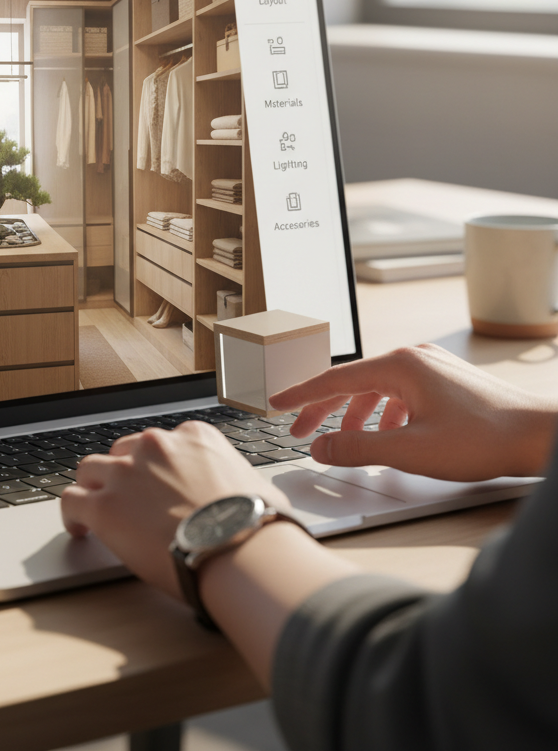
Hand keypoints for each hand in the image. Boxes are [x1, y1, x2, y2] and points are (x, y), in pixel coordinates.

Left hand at [61, 423, 289, 599]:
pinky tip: (80, 529)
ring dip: (93, 488)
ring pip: (90, 470)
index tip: (155, 485)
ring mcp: (126, 474)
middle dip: (123, 475)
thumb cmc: (257, 527)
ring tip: (96, 509)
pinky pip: (71, 501)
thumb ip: (238, 481)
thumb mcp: (256, 486)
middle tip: (128, 501)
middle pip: (123, 452)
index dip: (154, 467)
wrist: (240, 552)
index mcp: (192, 437)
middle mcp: (155, 446)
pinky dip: (72, 514)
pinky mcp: (104, 507)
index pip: (161, 444)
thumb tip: (252, 497)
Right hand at [269, 344, 557, 480]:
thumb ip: (356, 448)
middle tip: (300, 430)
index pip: (334, 379)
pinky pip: (400, 393)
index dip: (301, 395)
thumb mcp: (409, 449)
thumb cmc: (484, 439)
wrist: (540, 436)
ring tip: (343, 440)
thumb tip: (319, 446)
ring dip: (355, 414)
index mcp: (399, 366)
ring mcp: (432, 367)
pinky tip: (388, 435)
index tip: (276, 403)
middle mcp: (413, 358)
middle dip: (323, 409)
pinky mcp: (447, 382)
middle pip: (353, 382)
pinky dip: (384, 414)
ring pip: (377, 389)